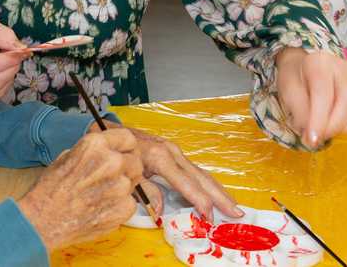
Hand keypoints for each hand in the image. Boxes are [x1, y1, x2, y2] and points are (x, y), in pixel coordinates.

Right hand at [17, 129, 143, 250]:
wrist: (44, 220)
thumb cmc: (51, 189)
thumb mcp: (67, 157)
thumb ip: (92, 151)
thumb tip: (107, 151)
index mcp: (96, 145)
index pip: (127, 138)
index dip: (125, 147)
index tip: (123, 153)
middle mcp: (112, 161)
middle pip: (135, 160)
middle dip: (126, 168)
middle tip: (111, 178)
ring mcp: (120, 186)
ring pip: (134, 182)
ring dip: (123, 186)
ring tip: (101, 194)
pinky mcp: (124, 208)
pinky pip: (131, 202)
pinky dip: (120, 205)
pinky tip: (101, 207)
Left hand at [123, 125, 241, 219]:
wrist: (110, 129)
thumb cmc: (117, 152)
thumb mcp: (127, 173)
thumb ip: (146, 191)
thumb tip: (161, 212)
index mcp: (161, 158)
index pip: (187, 184)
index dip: (200, 201)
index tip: (210, 217)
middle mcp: (172, 153)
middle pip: (201, 177)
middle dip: (220, 197)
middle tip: (236, 213)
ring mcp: (175, 151)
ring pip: (201, 173)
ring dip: (218, 190)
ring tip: (233, 205)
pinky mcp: (173, 152)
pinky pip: (194, 169)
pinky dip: (207, 183)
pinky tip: (215, 192)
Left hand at [276, 48, 346, 147]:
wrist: (304, 68)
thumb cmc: (295, 78)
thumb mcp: (287, 92)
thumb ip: (299, 112)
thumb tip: (311, 134)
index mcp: (320, 63)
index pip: (323, 93)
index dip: (319, 120)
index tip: (312, 138)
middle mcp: (343, 67)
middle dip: (334, 126)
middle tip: (318, 138)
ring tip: (328, 131)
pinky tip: (342, 126)